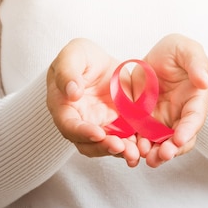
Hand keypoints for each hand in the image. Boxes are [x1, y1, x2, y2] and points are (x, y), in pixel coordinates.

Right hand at [47, 39, 139, 166]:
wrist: (98, 62)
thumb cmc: (79, 57)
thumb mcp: (72, 55)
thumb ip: (67, 71)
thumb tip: (71, 93)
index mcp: (63, 107)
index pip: (68, 125)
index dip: (82, 132)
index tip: (98, 133)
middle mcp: (79, 122)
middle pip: (87, 143)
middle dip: (103, 148)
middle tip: (120, 146)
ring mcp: (99, 126)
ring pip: (105, 146)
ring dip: (119, 152)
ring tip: (134, 152)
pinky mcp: (117, 126)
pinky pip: (125, 140)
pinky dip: (133, 146)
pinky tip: (144, 147)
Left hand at [132, 34, 207, 167]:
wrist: (151, 57)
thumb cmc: (174, 51)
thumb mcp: (185, 49)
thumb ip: (196, 62)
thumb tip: (204, 81)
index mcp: (194, 100)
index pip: (194, 118)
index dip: (188, 130)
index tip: (180, 139)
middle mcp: (179, 115)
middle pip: (178, 139)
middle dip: (171, 149)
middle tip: (162, 156)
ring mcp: (161, 120)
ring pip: (160, 143)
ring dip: (154, 153)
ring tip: (145, 158)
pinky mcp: (142, 121)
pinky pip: (140, 138)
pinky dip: (137, 147)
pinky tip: (130, 151)